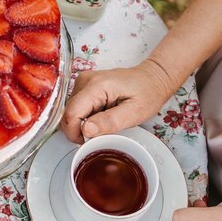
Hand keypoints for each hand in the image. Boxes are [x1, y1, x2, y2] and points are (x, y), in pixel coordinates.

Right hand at [61, 58, 176, 142]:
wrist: (152, 78)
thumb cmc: (147, 93)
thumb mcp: (134, 113)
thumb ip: (109, 121)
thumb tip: (86, 130)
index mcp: (97, 86)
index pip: (71, 113)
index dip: (74, 133)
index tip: (87, 142)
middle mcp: (85, 80)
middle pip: (69, 112)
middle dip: (80, 129)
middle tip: (101, 133)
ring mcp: (83, 81)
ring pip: (71, 111)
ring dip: (83, 122)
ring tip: (104, 121)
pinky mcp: (84, 85)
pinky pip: (77, 106)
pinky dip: (86, 116)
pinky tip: (101, 114)